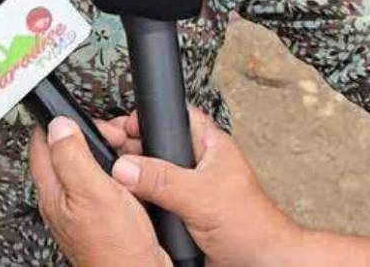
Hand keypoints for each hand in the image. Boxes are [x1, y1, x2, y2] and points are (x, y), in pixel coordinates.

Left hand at [28, 117, 170, 266]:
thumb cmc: (116, 246)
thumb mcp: (93, 191)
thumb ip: (72, 156)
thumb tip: (58, 125)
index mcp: (53, 191)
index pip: (40, 144)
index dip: (57, 121)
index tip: (75, 111)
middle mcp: (62, 200)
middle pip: (64, 152)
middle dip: (85, 135)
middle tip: (109, 133)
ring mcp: (80, 210)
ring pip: (85, 167)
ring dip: (102, 153)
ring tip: (121, 149)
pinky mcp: (100, 217)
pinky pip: (102, 183)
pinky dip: (114, 172)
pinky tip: (128, 175)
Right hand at [110, 107, 301, 266]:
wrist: (258, 265)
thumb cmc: (251, 226)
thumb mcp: (201, 196)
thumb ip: (162, 179)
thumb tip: (126, 166)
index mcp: (209, 145)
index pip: (175, 117)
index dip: (148, 117)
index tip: (120, 127)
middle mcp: (198, 164)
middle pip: (158, 145)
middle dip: (134, 149)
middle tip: (111, 154)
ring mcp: (189, 189)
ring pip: (154, 175)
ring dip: (136, 179)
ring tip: (115, 180)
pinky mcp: (182, 213)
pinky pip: (155, 201)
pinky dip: (141, 203)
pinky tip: (129, 204)